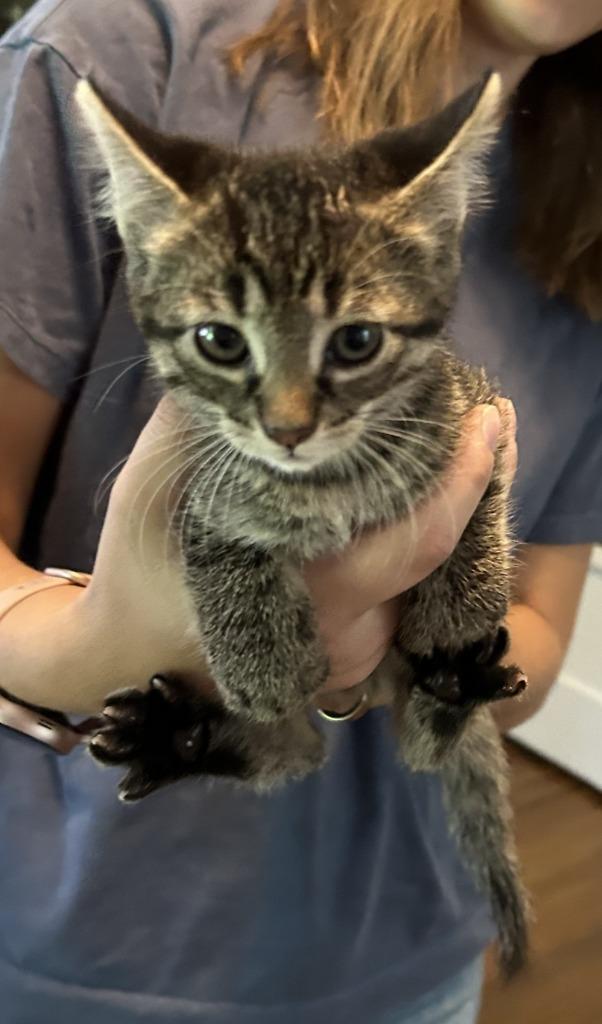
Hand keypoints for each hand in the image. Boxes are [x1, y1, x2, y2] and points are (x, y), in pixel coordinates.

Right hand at [89, 398, 514, 713]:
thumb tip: (255, 367)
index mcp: (306, 586)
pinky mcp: (355, 652)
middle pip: (436, 549)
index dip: (461, 476)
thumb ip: (200, 427)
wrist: (142, 661)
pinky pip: (406, 589)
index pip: (416, 536)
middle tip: (484, 419)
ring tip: (460, 443)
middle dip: (467, 479)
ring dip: (445, 506)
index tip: (490, 418)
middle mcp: (344, 626)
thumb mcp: (153, 492)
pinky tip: (422, 496)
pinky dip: (418, 536)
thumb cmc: (142, 576)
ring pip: (426, 571)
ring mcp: (354, 649)